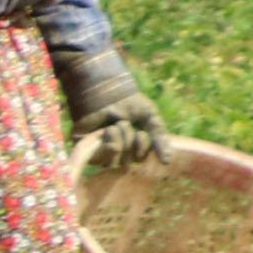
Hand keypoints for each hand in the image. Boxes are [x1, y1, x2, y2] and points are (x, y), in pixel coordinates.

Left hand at [57, 50, 166, 170]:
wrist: (107, 91)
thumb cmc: (129, 103)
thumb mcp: (150, 118)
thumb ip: (159, 138)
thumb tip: (167, 161)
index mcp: (130, 146)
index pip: (140, 159)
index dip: (143, 146)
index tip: (141, 132)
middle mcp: (115, 152)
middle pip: (128, 162)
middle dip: (131, 141)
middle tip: (124, 124)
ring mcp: (99, 152)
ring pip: (115, 161)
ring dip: (121, 139)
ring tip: (114, 125)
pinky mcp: (85, 150)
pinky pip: (102, 158)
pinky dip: (110, 141)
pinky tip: (106, 130)